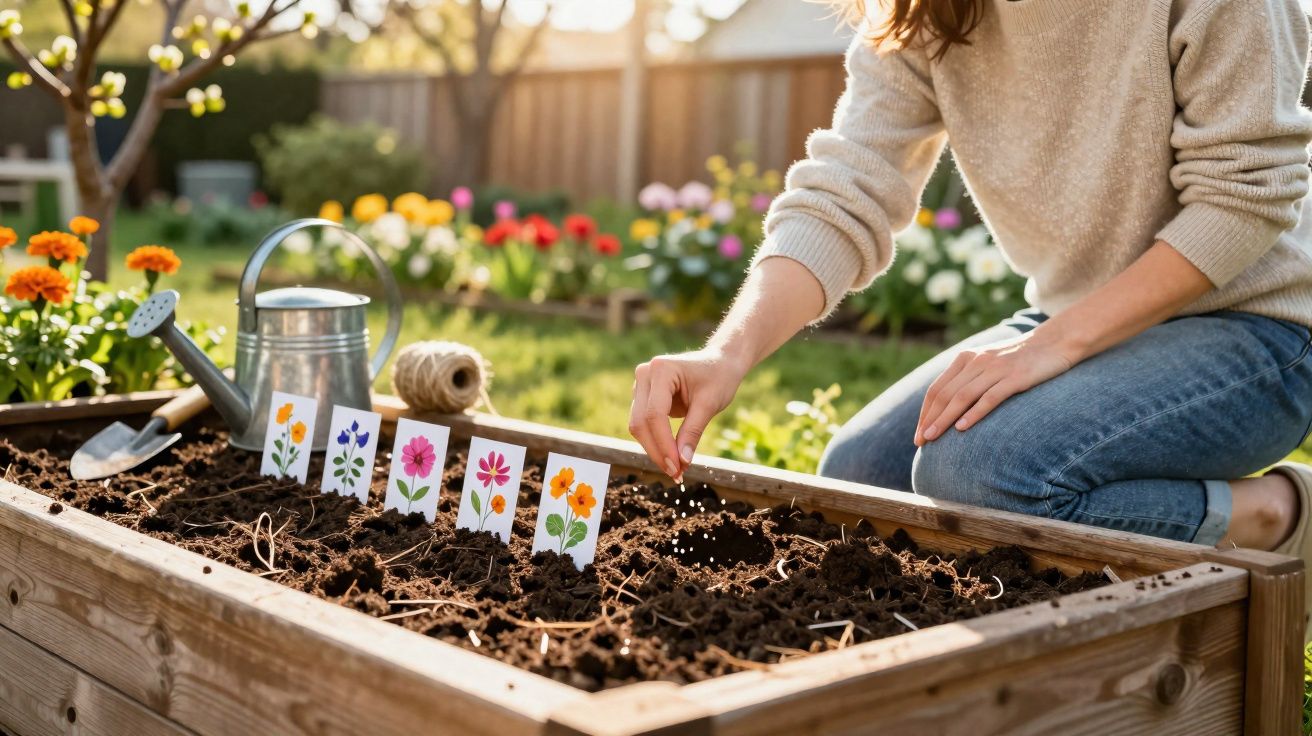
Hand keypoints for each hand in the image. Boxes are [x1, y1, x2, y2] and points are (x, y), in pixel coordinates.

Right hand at [629, 349, 746, 480]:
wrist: (720, 363)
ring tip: (677, 470)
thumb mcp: (710, 404)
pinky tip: (672, 458)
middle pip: (641, 422)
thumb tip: (681, 462)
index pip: (654, 415)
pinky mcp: (644, 397)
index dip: (664, 444)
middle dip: (657, 451)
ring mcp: (641, 386)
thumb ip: (693, 432)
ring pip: (639, 426)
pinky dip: (656, 443)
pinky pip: (645, 426)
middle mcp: (645, 375)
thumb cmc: (718, 378)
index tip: (677, 468)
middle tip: (676, 474)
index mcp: (661, 370)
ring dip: (655, 450)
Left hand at [915, 330, 1078, 445]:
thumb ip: (969, 380)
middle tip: (920, 442)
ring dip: (944, 419)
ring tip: (932, 438)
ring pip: (962, 397)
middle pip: (945, 395)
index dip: (925, 413)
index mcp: (965, 359)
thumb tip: (949, 409)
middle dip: (930, 420)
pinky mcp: (1016, 377)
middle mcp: (976, 362)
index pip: (936, 389)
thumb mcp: (988, 364)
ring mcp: (996, 369)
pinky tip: (963, 428)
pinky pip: (990, 397)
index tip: (918, 434)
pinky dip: (974, 413)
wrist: (1056, 342)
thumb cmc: (1019, 359)